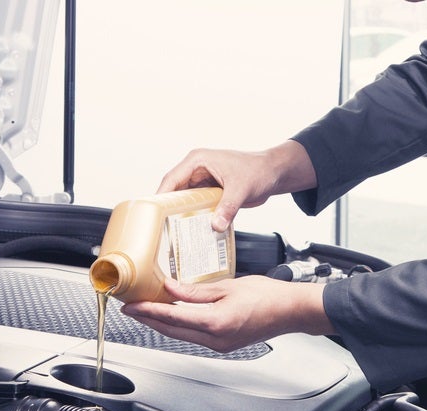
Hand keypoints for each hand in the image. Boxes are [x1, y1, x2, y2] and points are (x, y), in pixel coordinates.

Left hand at [120, 276, 333, 351]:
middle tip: (130, 309)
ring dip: (162, 324)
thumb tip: (170, 288)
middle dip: (148, 319)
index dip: (148, 311)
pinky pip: (194, 336)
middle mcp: (215, 339)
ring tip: (146, 311)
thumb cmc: (268, 297)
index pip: (172, 317)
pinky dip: (179, 326)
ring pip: (181, 335)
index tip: (131, 305)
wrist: (291, 311)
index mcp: (215, 323)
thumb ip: (195, 291)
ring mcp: (220, 345)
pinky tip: (173, 317)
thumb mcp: (228, 287)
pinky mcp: (224, 344)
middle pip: (172, 331)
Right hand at [157, 141, 316, 231]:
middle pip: (174, 191)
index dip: (160, 196)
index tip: (153, 214)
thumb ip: (228, 207)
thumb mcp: (241, 189)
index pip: (172, 179)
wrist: (273, 173)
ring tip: (171, 233)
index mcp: (198, 160)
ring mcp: (202, 181)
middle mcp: (196, 170)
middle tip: (160, 228)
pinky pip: (196, 205)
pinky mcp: (209, 192)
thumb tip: (216, 226)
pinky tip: (190, 230)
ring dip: (179, 214)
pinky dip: (192, 217)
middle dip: (167, 209)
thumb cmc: (258, 171)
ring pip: (183, 200)